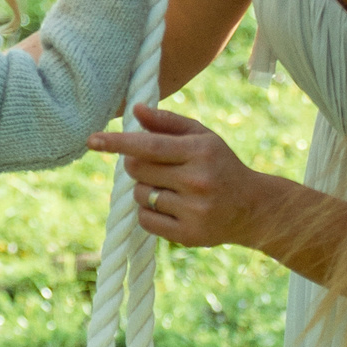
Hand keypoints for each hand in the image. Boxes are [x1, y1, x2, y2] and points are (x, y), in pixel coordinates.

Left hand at [86, 99, 271, 250]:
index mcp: (200, 151)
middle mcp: (198, 181)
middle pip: (138, 169)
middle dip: (135, 165)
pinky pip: (146, 221)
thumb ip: (168, 123)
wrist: (254, 208)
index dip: (117, 142)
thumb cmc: (221, 165)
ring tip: (168, 188)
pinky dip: (147, 212)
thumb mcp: (203, 137)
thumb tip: (135, 110)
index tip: (92, 140)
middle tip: (155, 166)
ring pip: (140, 195)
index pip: (149, 145)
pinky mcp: (189, 235)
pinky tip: (168, 207)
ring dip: (143, 189)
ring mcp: (194, 211)